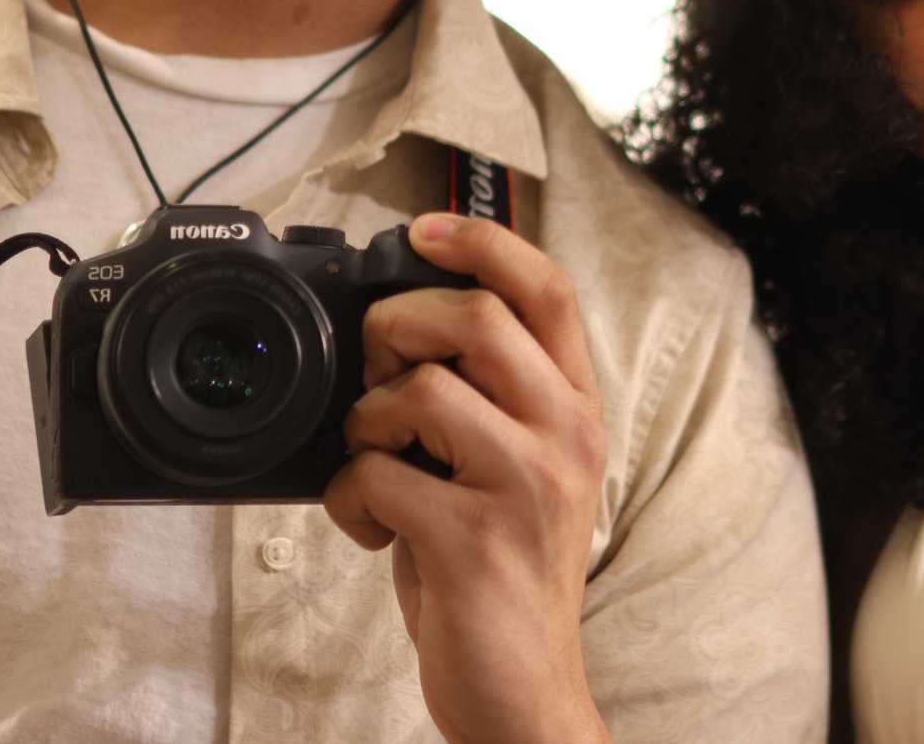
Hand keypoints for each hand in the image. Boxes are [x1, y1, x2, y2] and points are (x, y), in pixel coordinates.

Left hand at [324, 214, 609, 743]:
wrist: (522, 694)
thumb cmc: (502, 576)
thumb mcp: (513, 468)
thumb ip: (482, 399)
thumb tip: (395, 329)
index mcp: (575, 409)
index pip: (547, 289)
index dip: (482, 241)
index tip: (423, 230)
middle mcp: (563, 436)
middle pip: (477, 317)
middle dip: (397, 326)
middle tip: (376, 370)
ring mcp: (525, 486)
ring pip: (421, 389)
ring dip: (366, 420)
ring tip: (373, 460)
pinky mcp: (474, 539)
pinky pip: (378, 475)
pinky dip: (348, 495)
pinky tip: (366, 525)